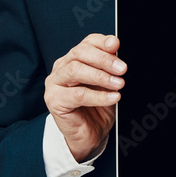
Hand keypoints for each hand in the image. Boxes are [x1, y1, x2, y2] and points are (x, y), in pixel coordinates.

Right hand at [44, 34, 125, 161]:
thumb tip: (117, 50)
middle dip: (104, 59)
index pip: (87, 43)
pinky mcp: (54, 100)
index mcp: (74, 58)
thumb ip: (110, 67)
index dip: (102, 42)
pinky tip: (113, 97)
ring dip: (100, 76)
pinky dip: (98, 96)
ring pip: (75, 70)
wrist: (90, 134)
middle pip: (80, 53)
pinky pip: (77, 94)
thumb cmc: (98, 107)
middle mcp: (62, 67)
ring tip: (118, 84)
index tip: (116, 45)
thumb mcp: (108, 83)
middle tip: (122, 68)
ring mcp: (54, 83)